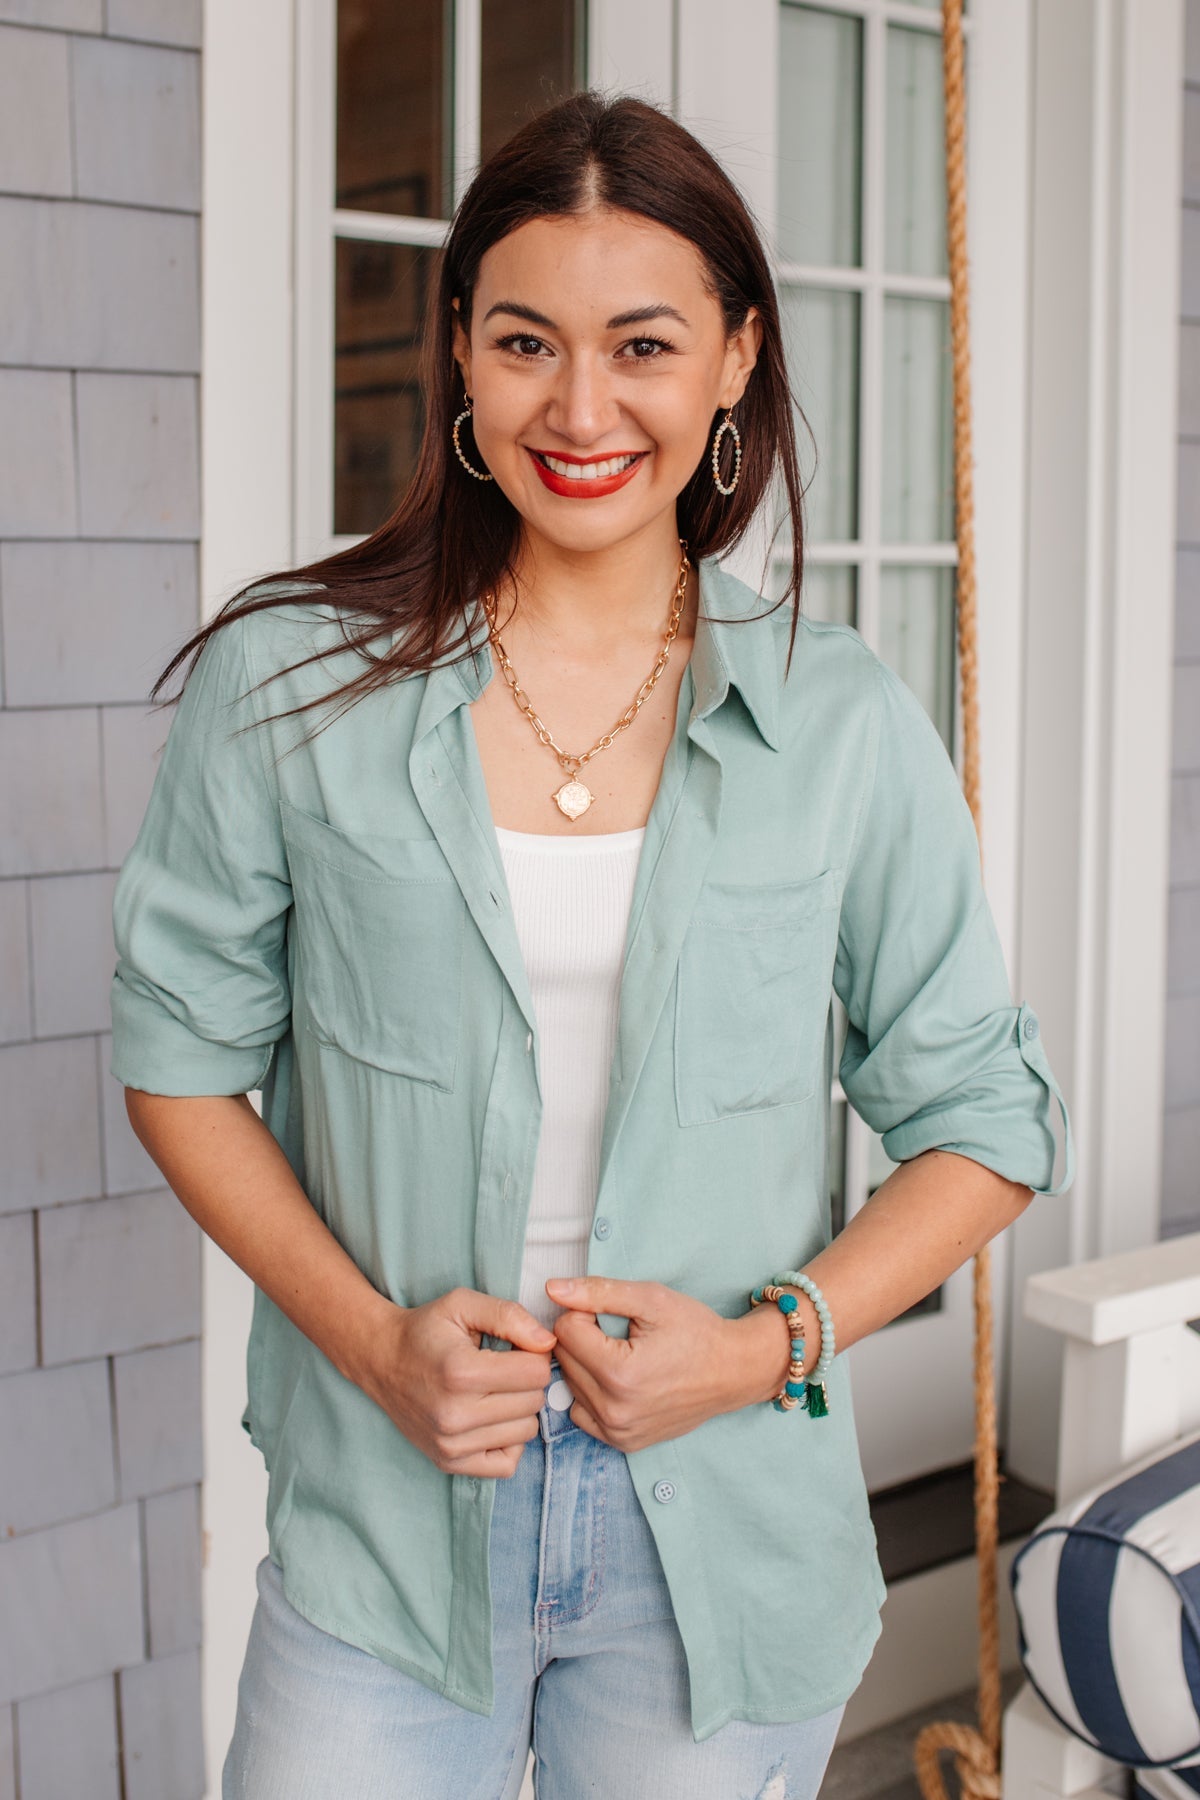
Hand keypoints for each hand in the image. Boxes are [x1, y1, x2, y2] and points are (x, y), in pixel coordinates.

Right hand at [361, 1288, 555, 1478]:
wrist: (381, 1360)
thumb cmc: (426, 1330)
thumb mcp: (463, 1304)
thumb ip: (509, 1315)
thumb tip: (547, 1341)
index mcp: (462, 1372)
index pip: (536, 1372)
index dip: (534, 1354)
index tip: (515, 1348)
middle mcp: (456, 1414)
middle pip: (533, 1402)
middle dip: (527, 1380)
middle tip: (504, 1368)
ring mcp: (451, 1444)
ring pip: (526, 1432)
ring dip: (519, 1409)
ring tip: (495, 1390)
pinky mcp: (449, 1462)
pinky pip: (507, 1465)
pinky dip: (509, 1442)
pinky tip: (493, 1419)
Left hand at [543, 1276, 756, 1450]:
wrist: (733, 1371)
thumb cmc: (696, 1331)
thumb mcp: (651, 1299)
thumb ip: (598, 1292)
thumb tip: (552, 1289)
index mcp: (619, 1373)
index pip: (565, 1331)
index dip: (584, 1312)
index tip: (610, 1313)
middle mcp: (615, 1410)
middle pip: (563, 1359)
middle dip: (582, 1338)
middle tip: (616, 1331)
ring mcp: (619, 1432)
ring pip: (569, 1386)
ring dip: (585, 1366)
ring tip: (619, 1354)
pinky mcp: (624, 1443)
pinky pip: (582, 1414)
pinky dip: (592, 1393)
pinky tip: (617, 1380)